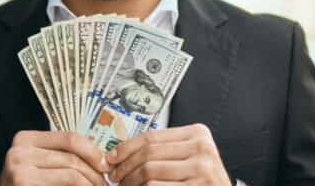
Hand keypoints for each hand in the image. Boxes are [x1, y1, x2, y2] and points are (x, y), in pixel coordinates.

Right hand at [0, 130, 108, 185]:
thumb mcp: (39, 166)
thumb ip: (59, 156)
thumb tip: (97, 157)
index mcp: (25, 139)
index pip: (69, 138)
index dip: (92, 151)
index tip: (105, 164)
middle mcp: (19, 150)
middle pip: (72, 155)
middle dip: (94, 171)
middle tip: (105, 182)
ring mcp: (19, 167)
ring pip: (71, 171)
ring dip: (91, 182)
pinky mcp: (23, 182)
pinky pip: (66, 182)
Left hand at [106, 123, 231, 185]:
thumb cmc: (204, 180)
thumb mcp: (190, 157)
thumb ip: (164, 150)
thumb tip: (122, 151)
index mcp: (198, 134)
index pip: (152, 136)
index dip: (126, 147)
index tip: (111, 157)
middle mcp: (202, 148)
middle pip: (148, 153)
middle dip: (124, 166)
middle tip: (114, 176)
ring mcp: (201, 169)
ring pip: (149, 172)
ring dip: (130, 182)